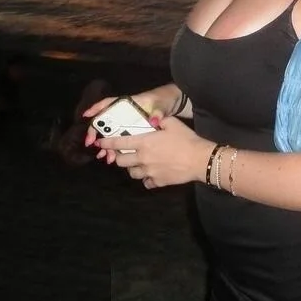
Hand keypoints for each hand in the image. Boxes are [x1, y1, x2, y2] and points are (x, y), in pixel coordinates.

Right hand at [81, 90, 162, 159]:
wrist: (172, 105)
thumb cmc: (163, 101)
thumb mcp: (161, 104)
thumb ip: (158, 111)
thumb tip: (154, 120)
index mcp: (129, 104)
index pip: (109, 103)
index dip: (97, 108)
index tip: (87, 116)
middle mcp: (125, 113)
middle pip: (107, 122)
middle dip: (98, 133)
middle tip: (94, 144)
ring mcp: (128, 123)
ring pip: (112, 134)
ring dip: (107, 145)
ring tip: (105, 156)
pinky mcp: (133, 133)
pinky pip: (121, 142)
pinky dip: (116, 150)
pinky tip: (113, 158)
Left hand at [93, 116, 210, 189]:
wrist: (199, 159)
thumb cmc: (186, 139)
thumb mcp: (172, 123)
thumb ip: (158, 120)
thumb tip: (151, 118)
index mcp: (143, 143)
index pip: (118, 143)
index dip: (107, 142)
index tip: (100, 142)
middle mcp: (142, 159)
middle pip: (120, 161)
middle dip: (117, 157)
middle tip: (122, 152)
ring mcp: (149, 172)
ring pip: (131, 173)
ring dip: (132, 167)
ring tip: (137, 162)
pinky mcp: (157, 182)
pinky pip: (146, 182)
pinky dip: (146, 178)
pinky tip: (151, 173)